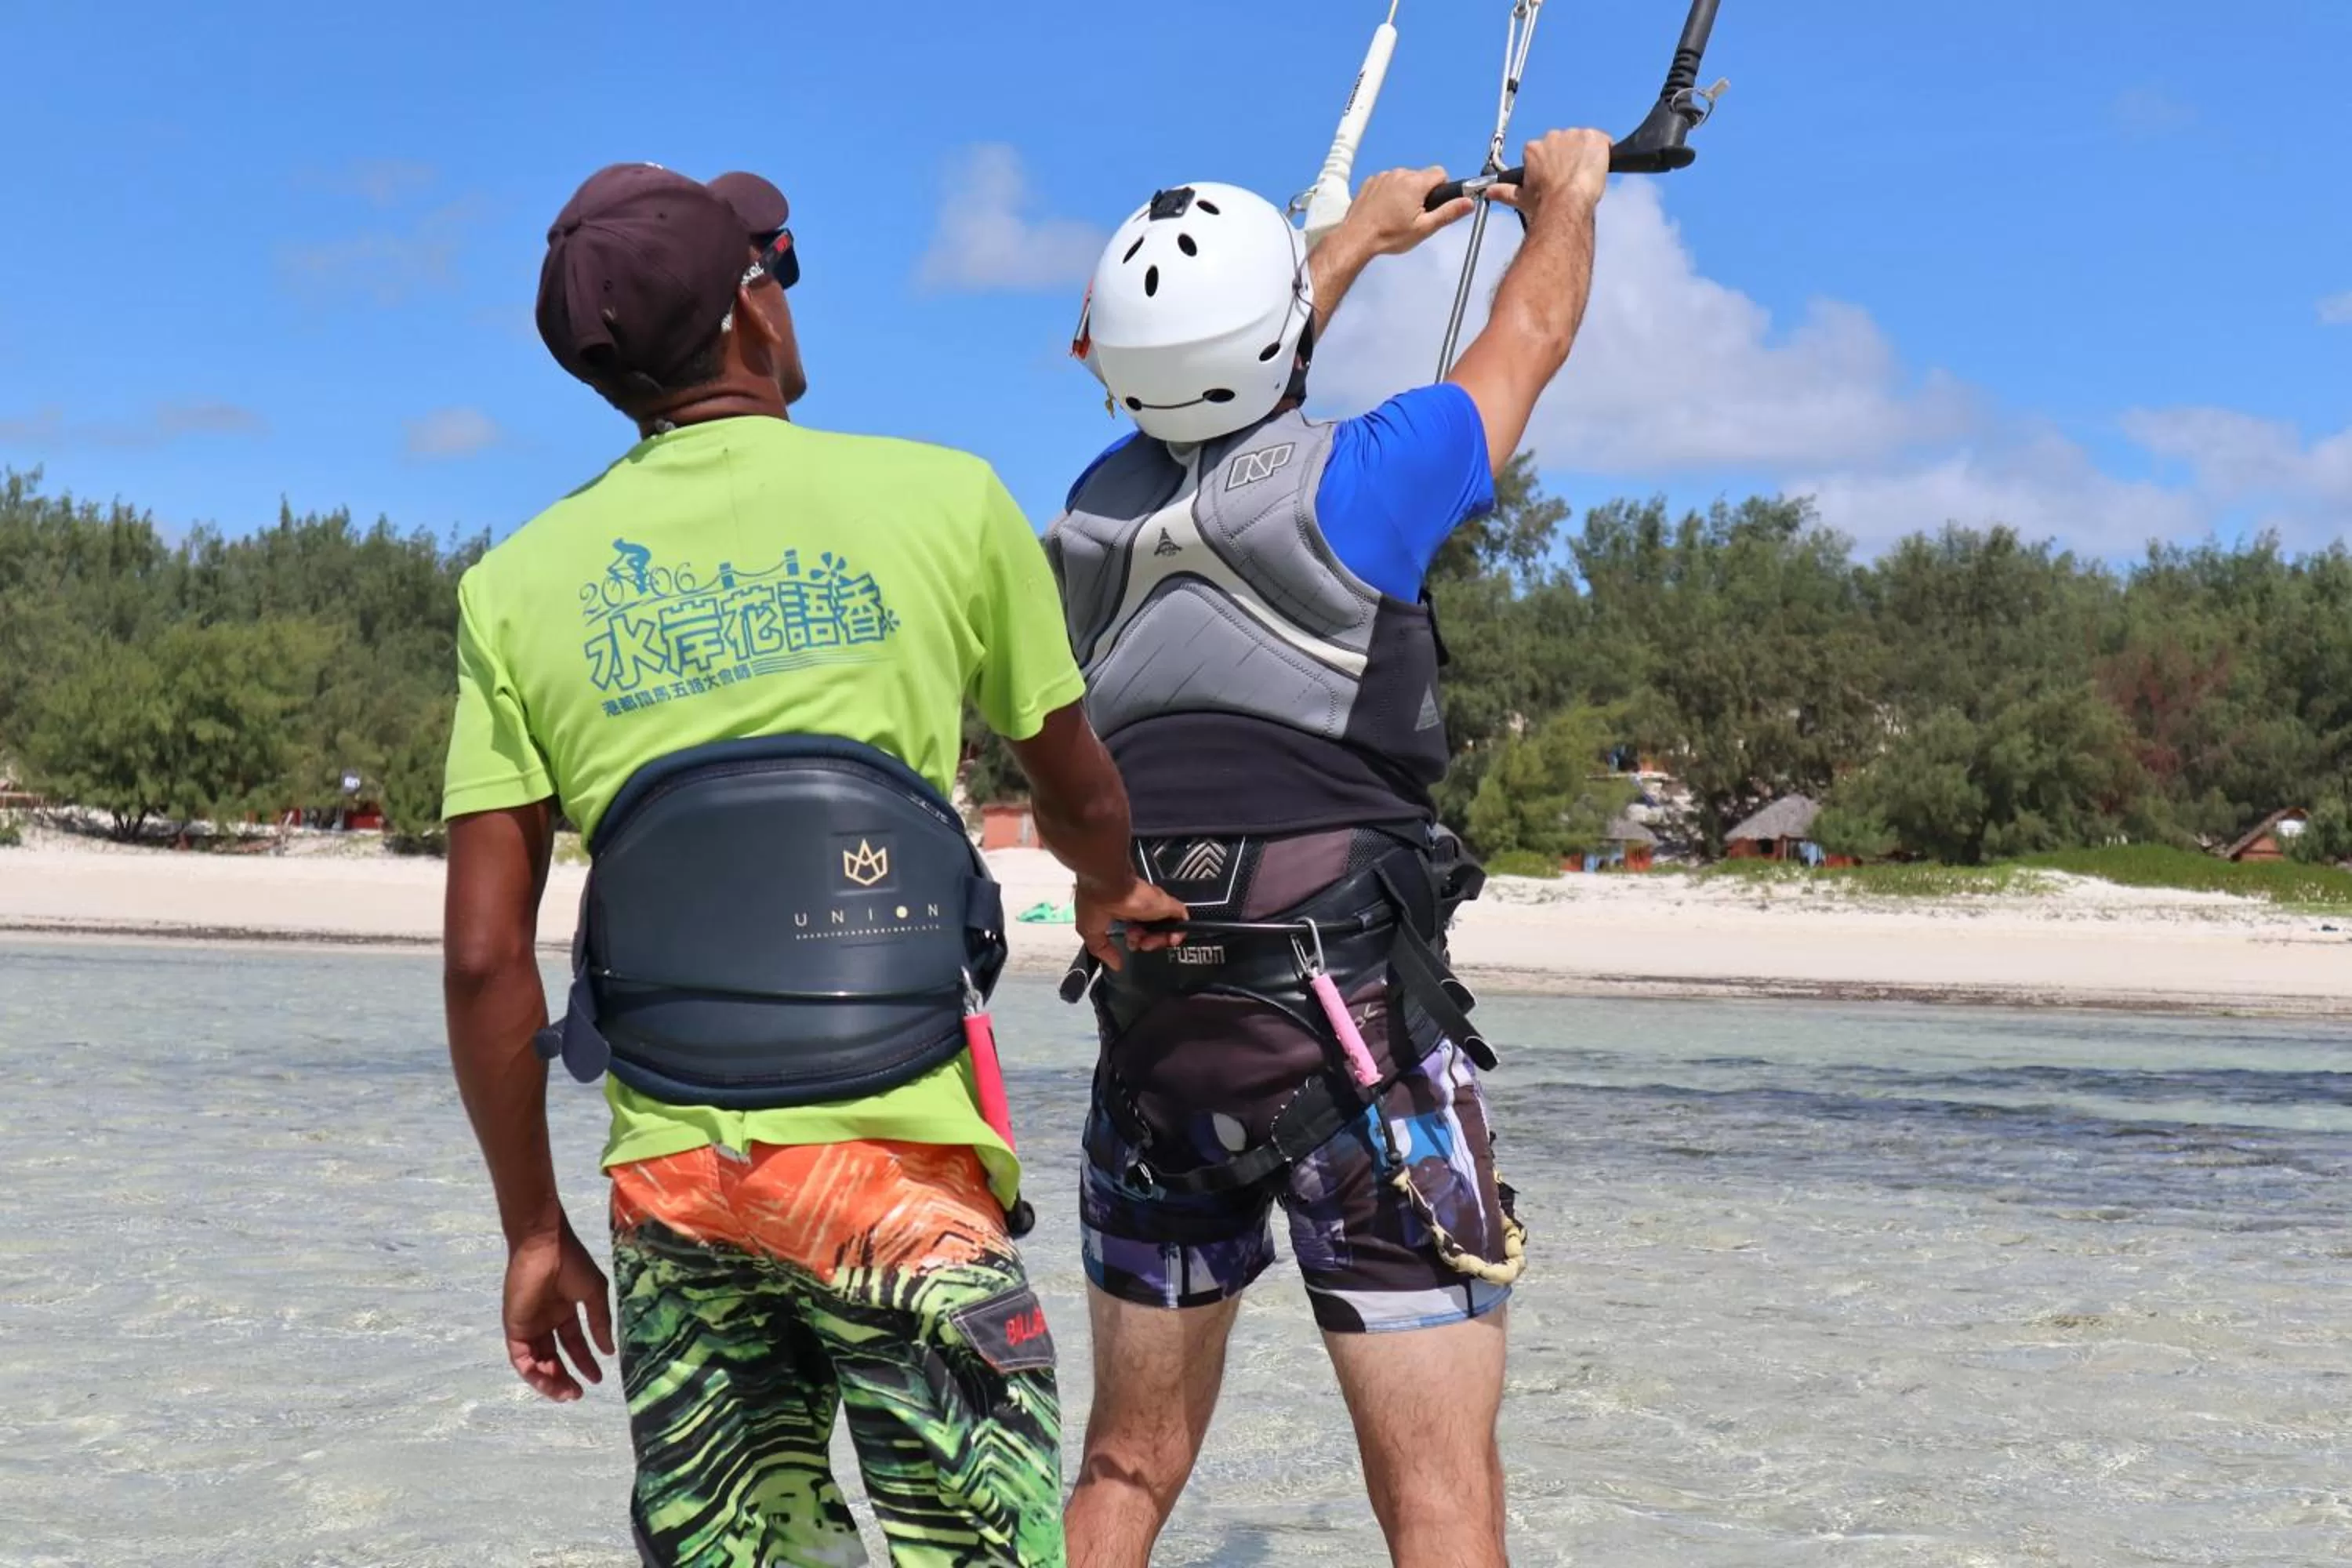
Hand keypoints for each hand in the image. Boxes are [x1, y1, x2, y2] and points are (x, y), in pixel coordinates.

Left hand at [503, 1217, 614, 1401]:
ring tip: (567, 1393)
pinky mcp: (515, 1328)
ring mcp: (529, 1326)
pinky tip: (549, 1381)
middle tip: (578, 1394)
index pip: (574, 1344)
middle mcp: (546, 1322)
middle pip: (554, 1358)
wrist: (544, 1245)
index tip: (598, 1378)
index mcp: (564, 1311)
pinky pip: (522, 1358)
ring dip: (550, 1381)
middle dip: (565, 1377)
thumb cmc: (571, 1263)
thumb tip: (609, 1350)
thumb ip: (599, 1322)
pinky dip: (533, 1373)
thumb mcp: (594, 1294)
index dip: (585, 1362)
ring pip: (537, 1363)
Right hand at [1076, 875, 1189, 971]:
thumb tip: (1115, 964)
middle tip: (1139, 942)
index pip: (1137, 928)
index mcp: (1123, 911)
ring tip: (1148, 941)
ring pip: (1167, 928)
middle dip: (1147, 942)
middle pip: (1153, 930)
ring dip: (1159, 940)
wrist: (1107, 882)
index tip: (1129, 944)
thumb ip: (1103, 950)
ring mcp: (1155, 905)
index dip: (1135, 941)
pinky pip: (1181, 920)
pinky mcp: (1166, 903)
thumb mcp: (1091, 932)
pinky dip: (1178, 933)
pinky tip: (1170, 938)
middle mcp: (1141, 907)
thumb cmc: (1095, 901)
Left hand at [1342, 166, 1475, 256]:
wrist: (1357, 238)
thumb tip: (1468, 202)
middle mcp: (1399, 174)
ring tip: (1397, 215)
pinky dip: (1390, 193)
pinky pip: (1388, 182)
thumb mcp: (1424, 228)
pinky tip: (1385, 210)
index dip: (1441, 188)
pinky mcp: (1371, 181)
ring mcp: (1383, 176)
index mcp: (1415, 182)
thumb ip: (1448, 213)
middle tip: (1414, 215)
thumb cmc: (1389, 235)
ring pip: (1404, 179)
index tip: (1434, 204)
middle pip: (1422, 177)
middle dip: (1423, 193)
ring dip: (1406, 192)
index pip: (1440, 173)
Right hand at [1489, 129, 1610, 225]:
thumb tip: (1489, 192)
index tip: (1555, 177)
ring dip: (1586, 155)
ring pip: (1584, 142)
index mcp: (1533, 149)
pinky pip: (1603, 141)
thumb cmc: (1544, 204)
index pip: (1544, 150)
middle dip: (1569, 157)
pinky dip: (1604, 152)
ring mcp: (1574, 135)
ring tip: (1586, 177)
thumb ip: (1505, 192)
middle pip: (1565, 143)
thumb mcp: (1521, 199)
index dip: (1552, 164)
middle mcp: (1552, 137)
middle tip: (1572, 179)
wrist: (1567, 203)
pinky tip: (1600, 168)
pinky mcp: (1594, 137)